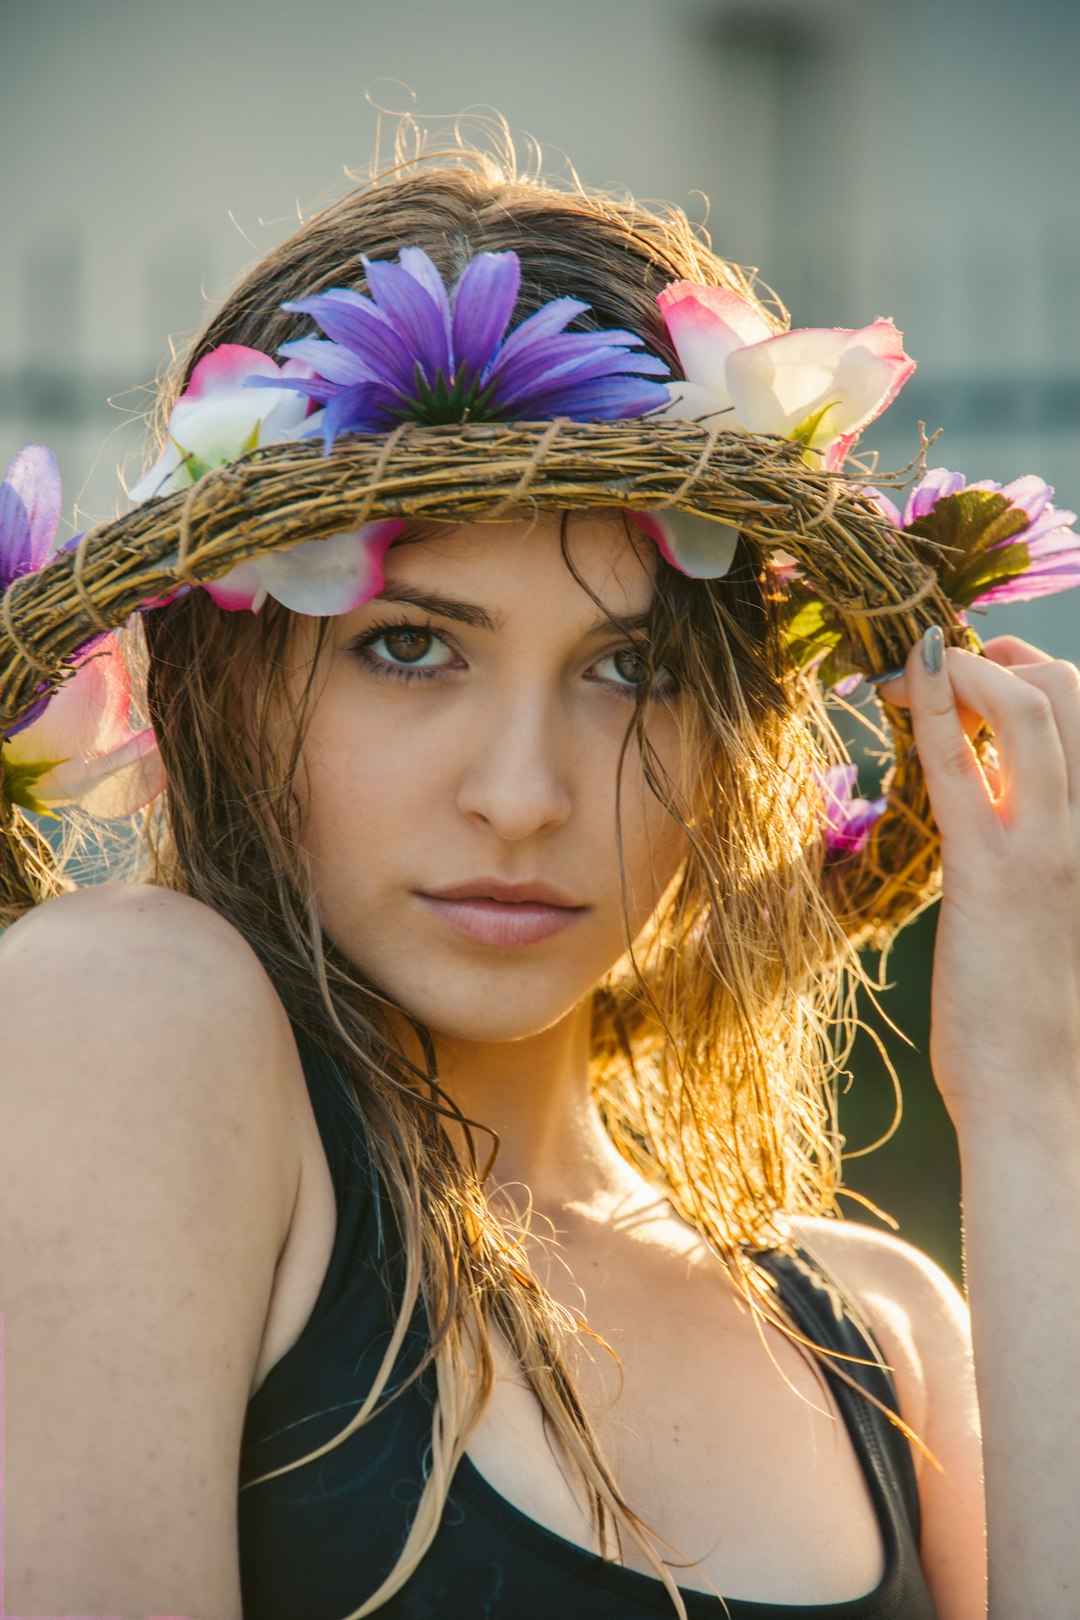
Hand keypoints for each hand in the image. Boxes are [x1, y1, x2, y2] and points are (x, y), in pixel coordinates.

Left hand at [879, 633, 1079, 1140]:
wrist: (1036, 1093)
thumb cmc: (1031, 1016)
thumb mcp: (1048, 916)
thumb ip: (1033, 853)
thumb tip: (986, 805)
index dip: (1029, 677)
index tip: (974, 677)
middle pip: (1071, 691)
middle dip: (1002, 656)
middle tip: (940, 664)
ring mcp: (1053, 846)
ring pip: (1033, 706)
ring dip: (966, 668)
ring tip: (912, 672)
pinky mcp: (992, 871)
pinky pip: (960, 765)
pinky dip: (932, 706)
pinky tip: (903, 683)